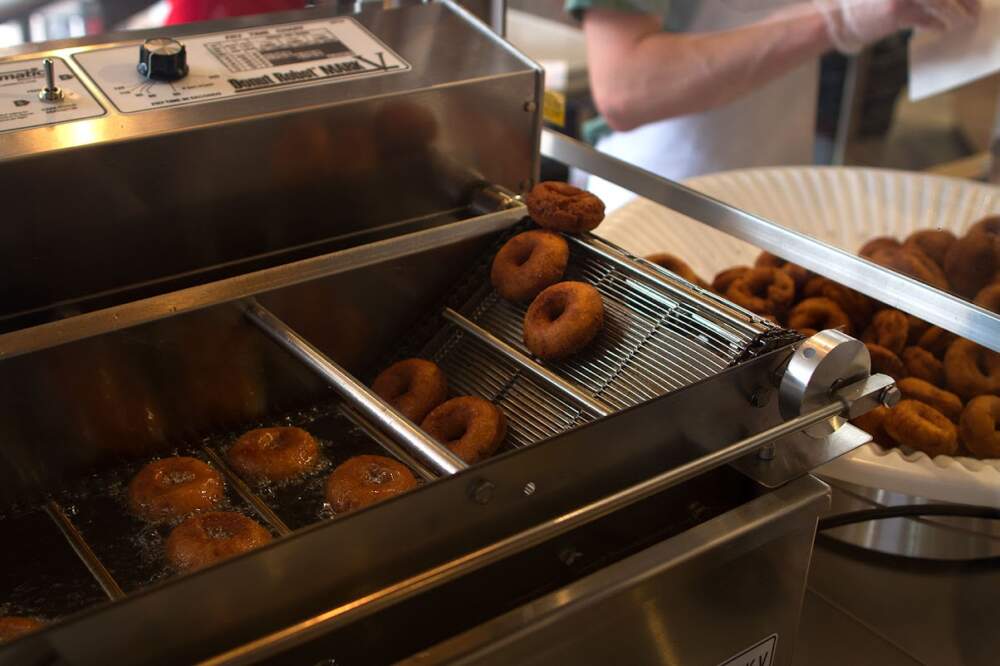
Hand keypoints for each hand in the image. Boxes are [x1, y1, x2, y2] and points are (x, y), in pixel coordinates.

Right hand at [815, 0, 980, 52]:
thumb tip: (940, 0)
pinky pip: (928, 17)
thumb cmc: (860, 5)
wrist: (836, 20)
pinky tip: (942, 28)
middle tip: (973, 8)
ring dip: (957, 12)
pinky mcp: (897, 10)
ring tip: (964, 19)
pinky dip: (939, 24)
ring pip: (941, 0)